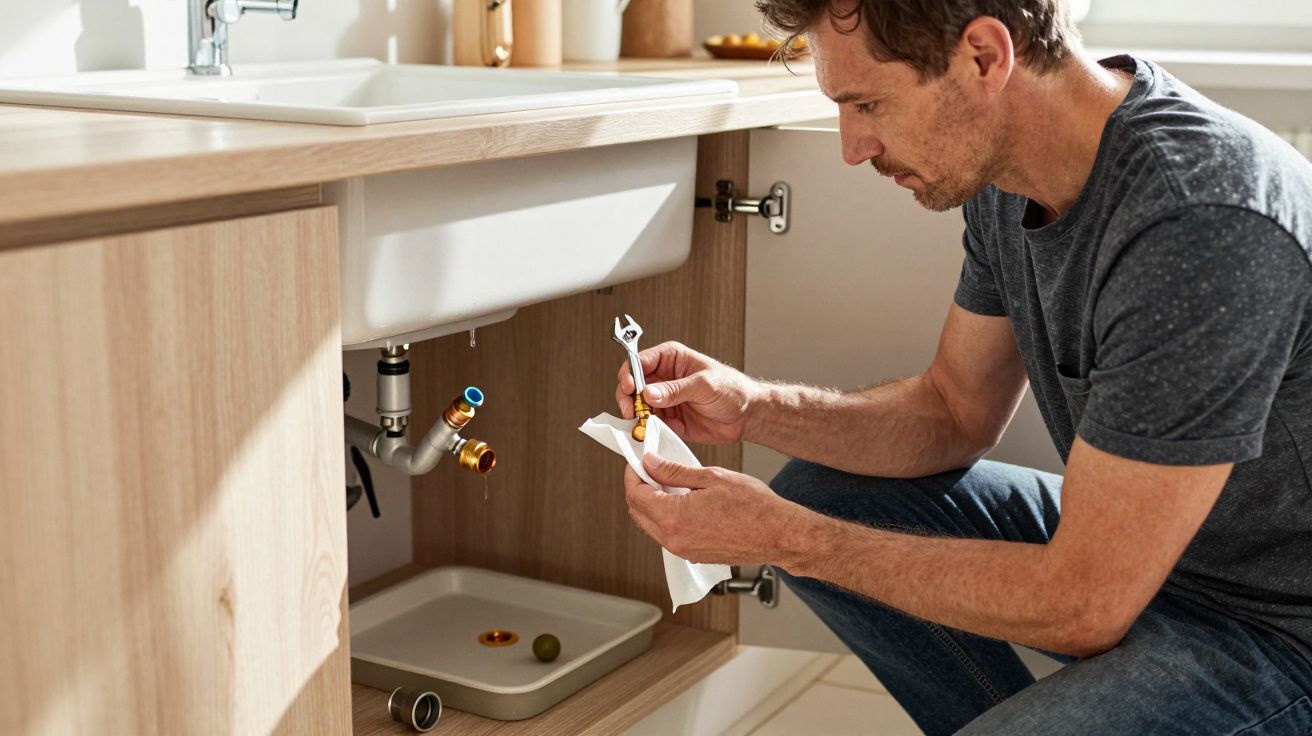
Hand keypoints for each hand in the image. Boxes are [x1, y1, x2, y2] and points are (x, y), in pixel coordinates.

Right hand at [615, 341, 761, 443]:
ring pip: (637, 406)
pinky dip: (648, 429)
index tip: (629, 388)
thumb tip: (649, 394)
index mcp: (671, 358)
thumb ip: (676, 390)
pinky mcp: (668, 419)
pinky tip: (654, 432)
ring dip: (636, 416)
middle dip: (628, 398)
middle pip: (632, 385)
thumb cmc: (732, 390)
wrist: (747, 416)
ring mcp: (664, 399)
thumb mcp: (704, 385)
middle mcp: (663, 377)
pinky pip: (650, 424)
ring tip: (643, 424)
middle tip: (631, 411)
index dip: (630, 374)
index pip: (640, 361)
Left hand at [622, 453, 809, 565]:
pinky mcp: (694, 555)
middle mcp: (675, 539)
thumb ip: (674, 471)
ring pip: (651, 526)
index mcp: (675, 517)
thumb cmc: (754, 507)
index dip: (633, 475)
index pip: (636, 495)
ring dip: (652, 505)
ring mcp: (684, 551)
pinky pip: (668, 536)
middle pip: (638, 512)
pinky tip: (682, 502)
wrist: (779, 534)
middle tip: (650, 470)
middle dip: (639, 489)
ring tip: (668, 484)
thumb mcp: (711, 477)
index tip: (638, 463)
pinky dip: (666, 518)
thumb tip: (651, 463)